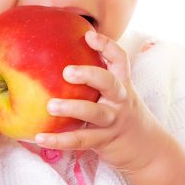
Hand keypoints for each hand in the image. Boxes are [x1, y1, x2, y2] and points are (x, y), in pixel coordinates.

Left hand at [35, 30, 167, 175]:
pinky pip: (80, 140)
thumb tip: (58, 57)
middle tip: (67, 72)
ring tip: (50, 106)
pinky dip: (59, 140)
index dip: (107, 46)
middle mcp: (120, 100)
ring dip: (72, 108)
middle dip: (89, 75)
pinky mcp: (104, 141)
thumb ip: (97, 79)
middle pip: (109, 83)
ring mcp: (113, 121)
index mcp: (122, 84)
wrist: (145, 149)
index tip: (89, 36)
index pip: (120, 60)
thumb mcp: (116, 94)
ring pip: (95, 113)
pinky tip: (39, 138)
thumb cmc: (120, 113)